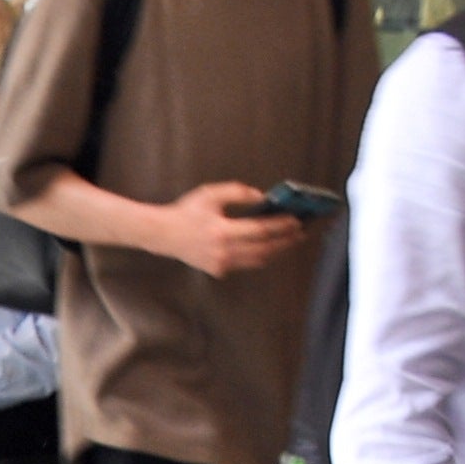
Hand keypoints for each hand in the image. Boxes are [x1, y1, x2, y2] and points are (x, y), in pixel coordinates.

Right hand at [166, 181, 310, 278]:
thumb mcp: (211, 193)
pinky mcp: (218, 270)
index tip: (296, 220)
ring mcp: (221, 264)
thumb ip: (238, 192)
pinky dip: (259, 255)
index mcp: (222, 231)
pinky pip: (245, 263)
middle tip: (301, 233)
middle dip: (286, 241)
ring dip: (276, 251)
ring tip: (290, 241)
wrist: (163, 235)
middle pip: (264, 249)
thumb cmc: (187, 211)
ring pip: (258, 260)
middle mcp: (223, 252)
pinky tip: (269, 247)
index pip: (260, 230)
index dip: (280, 226)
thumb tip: (262, 197)